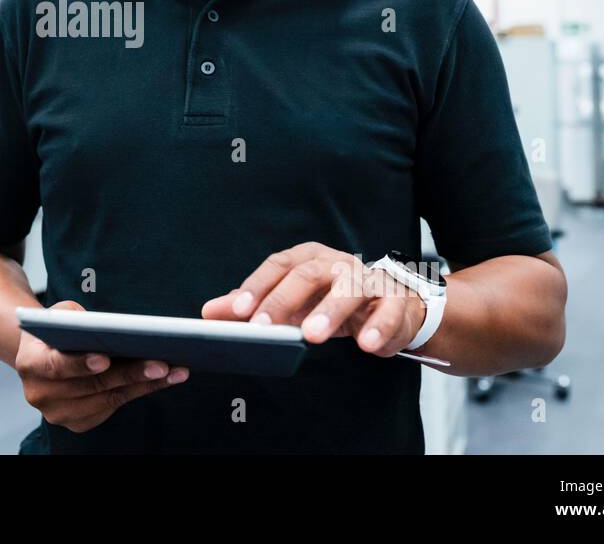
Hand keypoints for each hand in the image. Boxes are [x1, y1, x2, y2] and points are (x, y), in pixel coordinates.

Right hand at [13, 301, 188, 432]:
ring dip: (144, 384)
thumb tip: (104, 328)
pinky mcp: (79, 422)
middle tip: (160, 363)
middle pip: (91, 386)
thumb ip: (74, 317)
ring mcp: (59, 413)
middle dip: (128, 373)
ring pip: (108, 399)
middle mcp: (40, 394)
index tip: (105, 358)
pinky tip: (164, 379)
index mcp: (30, 364)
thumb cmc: (56, 330)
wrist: (43, 356)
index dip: (81, 363)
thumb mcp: (58, 314)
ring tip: (173, 370)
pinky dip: (140, 391)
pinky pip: (115, 407)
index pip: (56, 366)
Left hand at [201, 242, 426, 357]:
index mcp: (307, 258)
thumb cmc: (329, 300)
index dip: (257, 286)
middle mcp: (336, 263)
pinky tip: (367, 346)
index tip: (237, 312)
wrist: (389, 304)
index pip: (277, 266)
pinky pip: (388, 311)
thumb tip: (208, 313)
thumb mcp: (290, 303)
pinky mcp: (395, 301)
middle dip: (283, 300)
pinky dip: (378, 328)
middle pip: (307, 274)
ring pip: (349, 288)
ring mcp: (367, 280)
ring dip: (329, 311)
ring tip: (311, 336)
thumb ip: (252, 306)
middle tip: (262, 328)